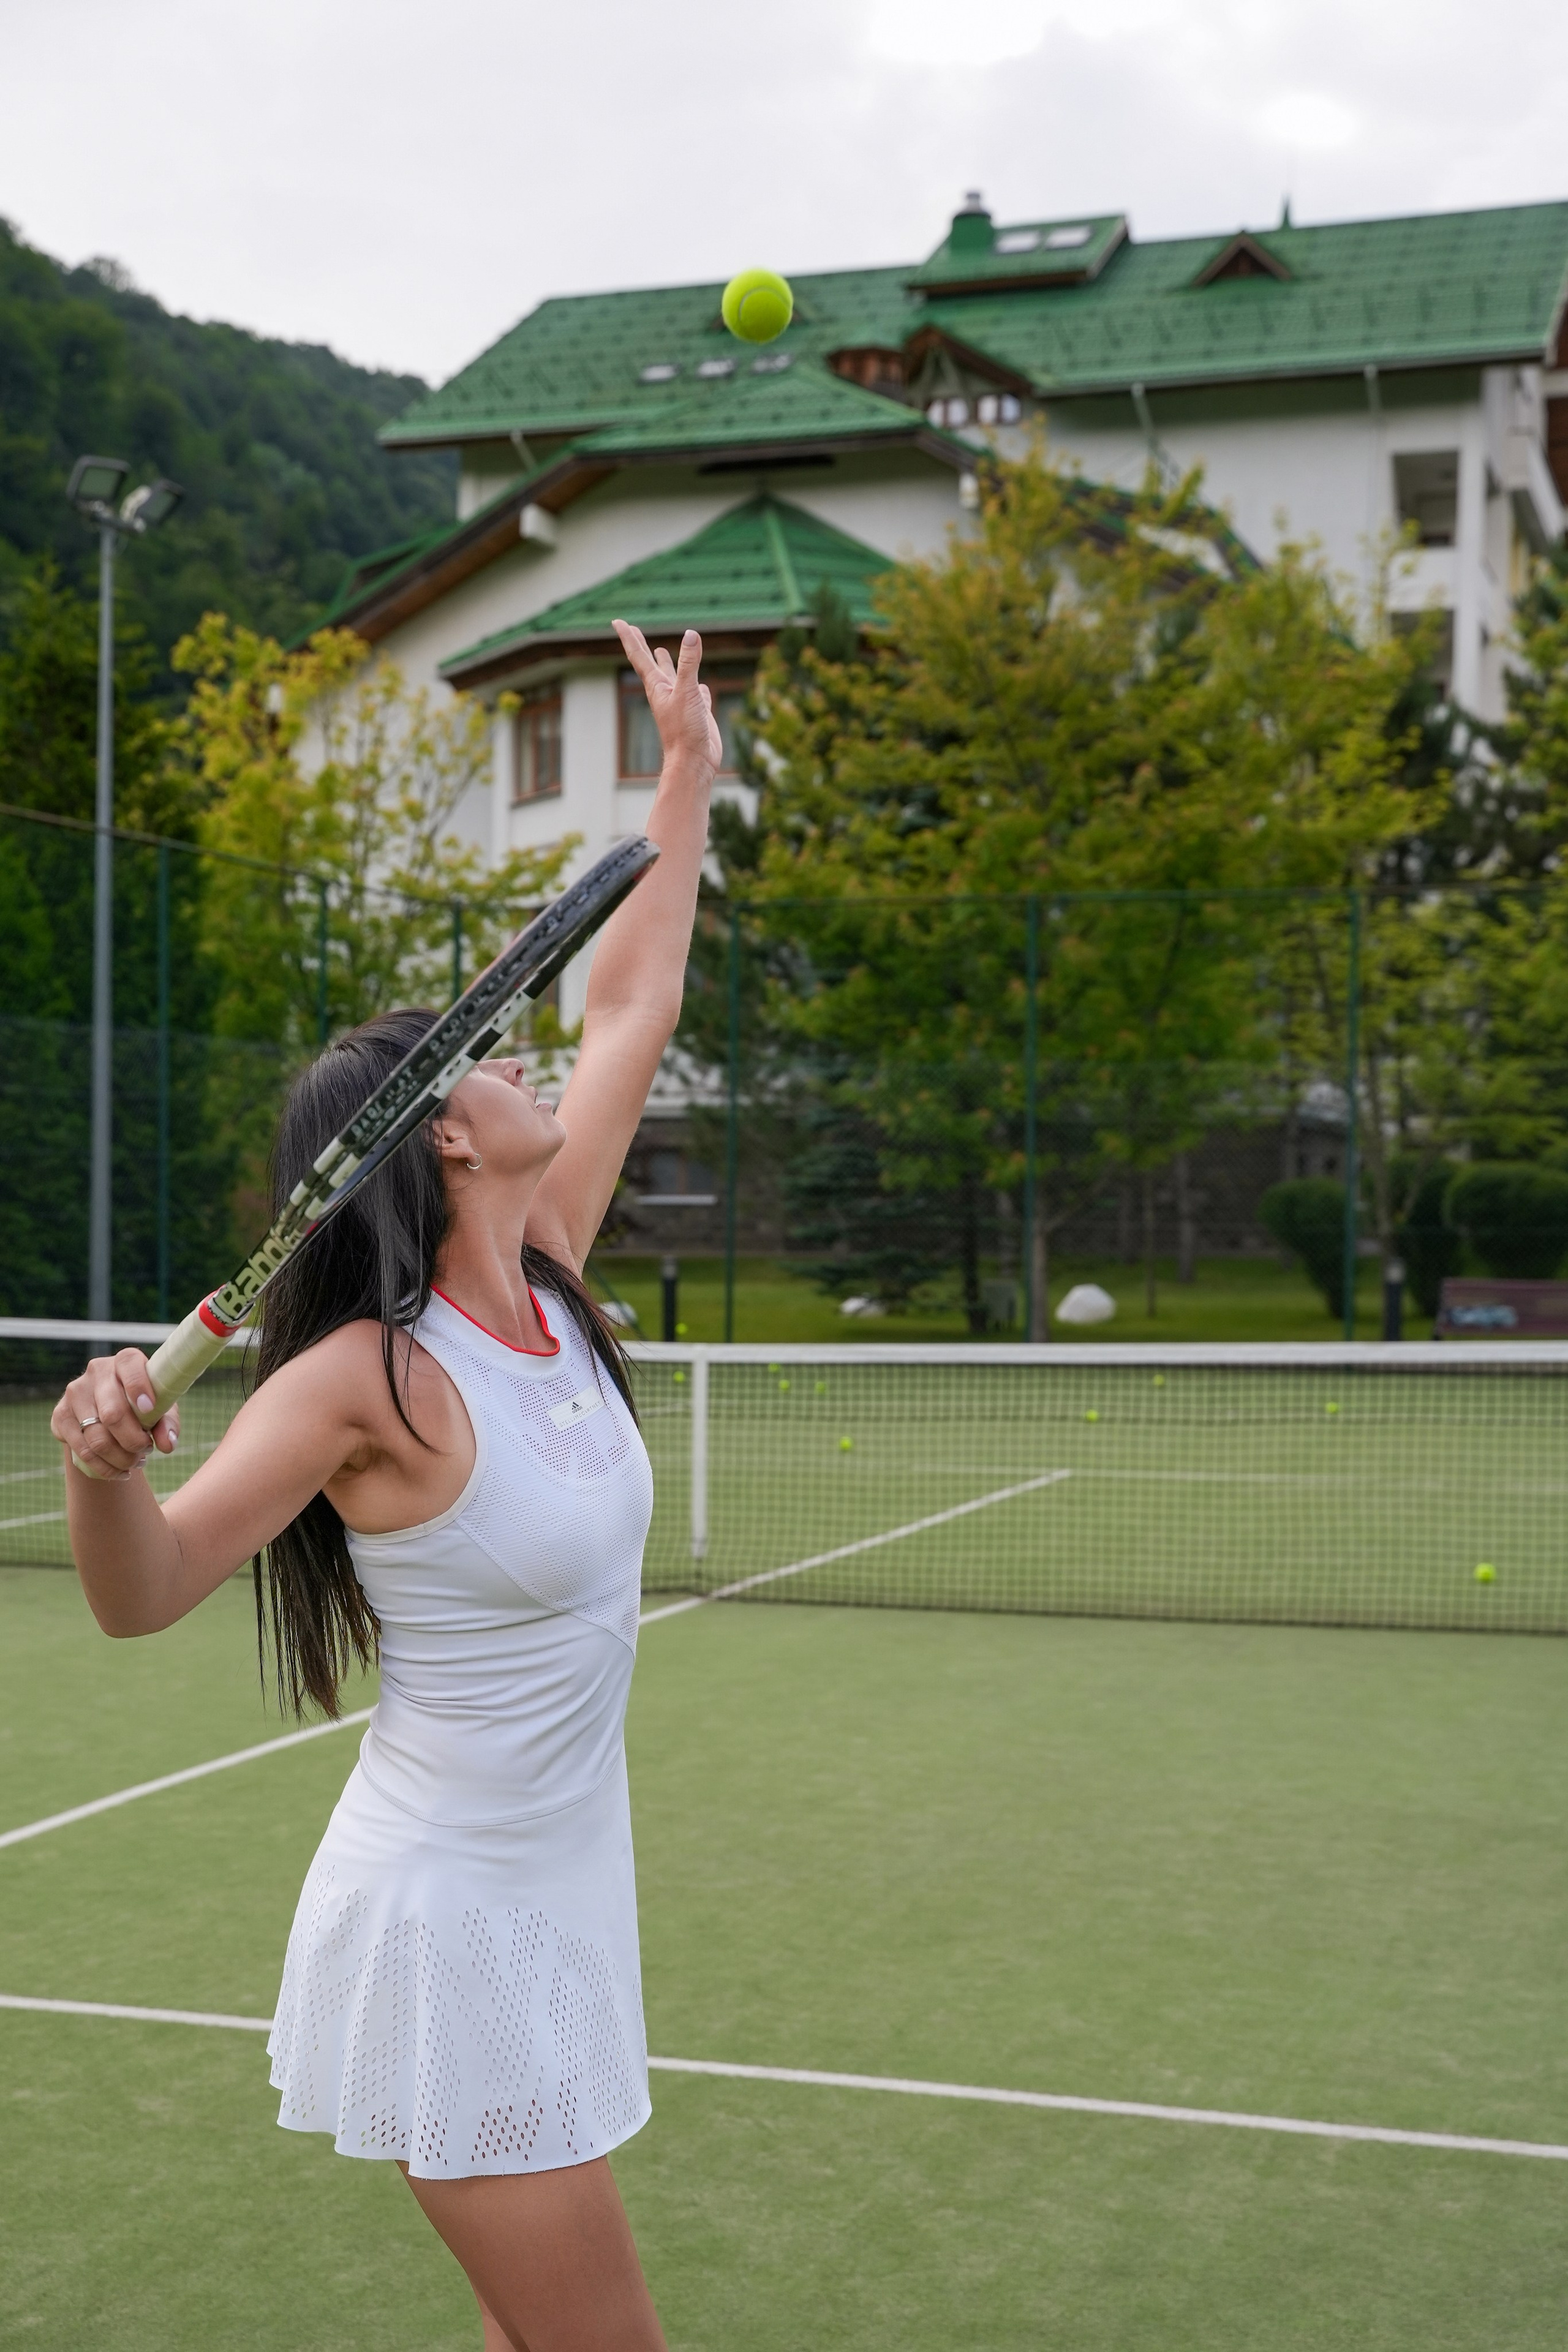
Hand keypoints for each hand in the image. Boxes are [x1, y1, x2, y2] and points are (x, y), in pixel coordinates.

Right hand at [51, 1350, 179, 1481]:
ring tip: (136, 1462)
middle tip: (146, 1450)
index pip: (129, 1365)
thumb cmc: (143, 1405)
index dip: (138, 1387)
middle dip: (133, 1441)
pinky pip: (82, 1451)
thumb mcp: (162, 1409)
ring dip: (121, 1459)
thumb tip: (167, 1445)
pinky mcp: (60, 1415)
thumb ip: (168, 1423)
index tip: (149, 1409)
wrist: (108, 1409)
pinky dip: (105, 1468)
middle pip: (113, 1414)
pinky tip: (120, 1472)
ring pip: (97, 1438)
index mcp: (125, 1361)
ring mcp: (75, 1393)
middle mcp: (96, 1372)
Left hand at [613, 621, 722, 772]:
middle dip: (641, 645)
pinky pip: (696, 693)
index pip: (639, 656)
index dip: (629, 637)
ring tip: (662, 650)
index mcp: (657, 687)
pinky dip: (697, 685)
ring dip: (667, 663)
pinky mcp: (696, 712)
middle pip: (651, 663)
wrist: (694, 762)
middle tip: (633, 630)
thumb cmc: (685, 731)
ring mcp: (680, 702)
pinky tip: (701, 684)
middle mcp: (666, 692)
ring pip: (673, 677)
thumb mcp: (687, 692)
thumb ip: (689, 664)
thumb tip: (691, 635)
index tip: (616, 622)